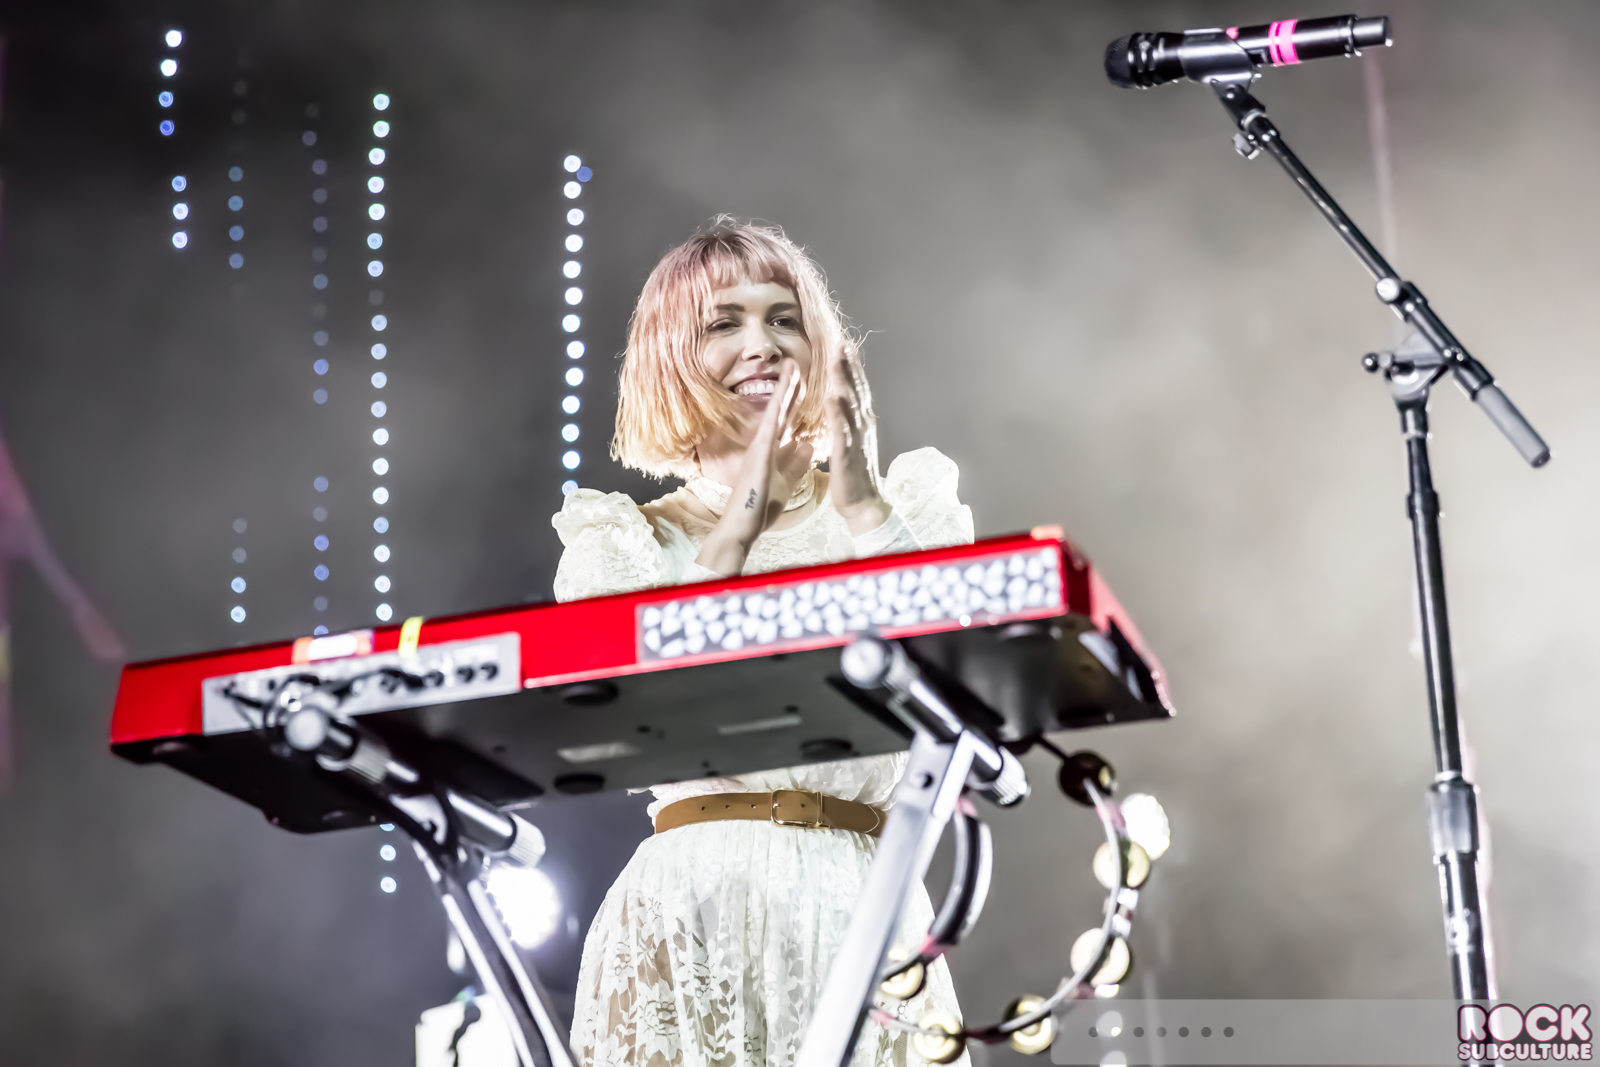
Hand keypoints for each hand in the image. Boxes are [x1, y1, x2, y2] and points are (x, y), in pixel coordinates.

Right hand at [695, 359, 810, 575]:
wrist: (741, 528)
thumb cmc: (759, 507)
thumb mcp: (786, 481)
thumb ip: (795, 462)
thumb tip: (808, 443)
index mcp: (772, 450)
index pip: (787, 418)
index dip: (795, 397)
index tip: (803, 376)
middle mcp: (764, 445)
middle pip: (780, 410)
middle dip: (790, 386)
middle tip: (796, 361)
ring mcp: (759, 450)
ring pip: (773, 415)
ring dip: (783, 391)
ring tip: (792, 368)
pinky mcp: (757, 460)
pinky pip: (768, 434)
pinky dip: (775, 416)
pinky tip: (781, 400)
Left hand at [827, 343, 890, 535]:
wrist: (865, 505)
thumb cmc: (855, 475)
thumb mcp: (851, 442)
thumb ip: (848, 422)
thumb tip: (843, 404)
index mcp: (861, 423)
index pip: (856, 389)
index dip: (851, 367)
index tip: (845, 344)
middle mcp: (863, 426)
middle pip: (856, 390)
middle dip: (849, 365)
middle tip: (843, 341)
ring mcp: (857, 439)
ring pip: (851, 404)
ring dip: (845, 381)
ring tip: (837, 359)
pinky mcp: (848, 454)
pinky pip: (843, 430)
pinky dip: (840, 413)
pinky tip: (834, 397)